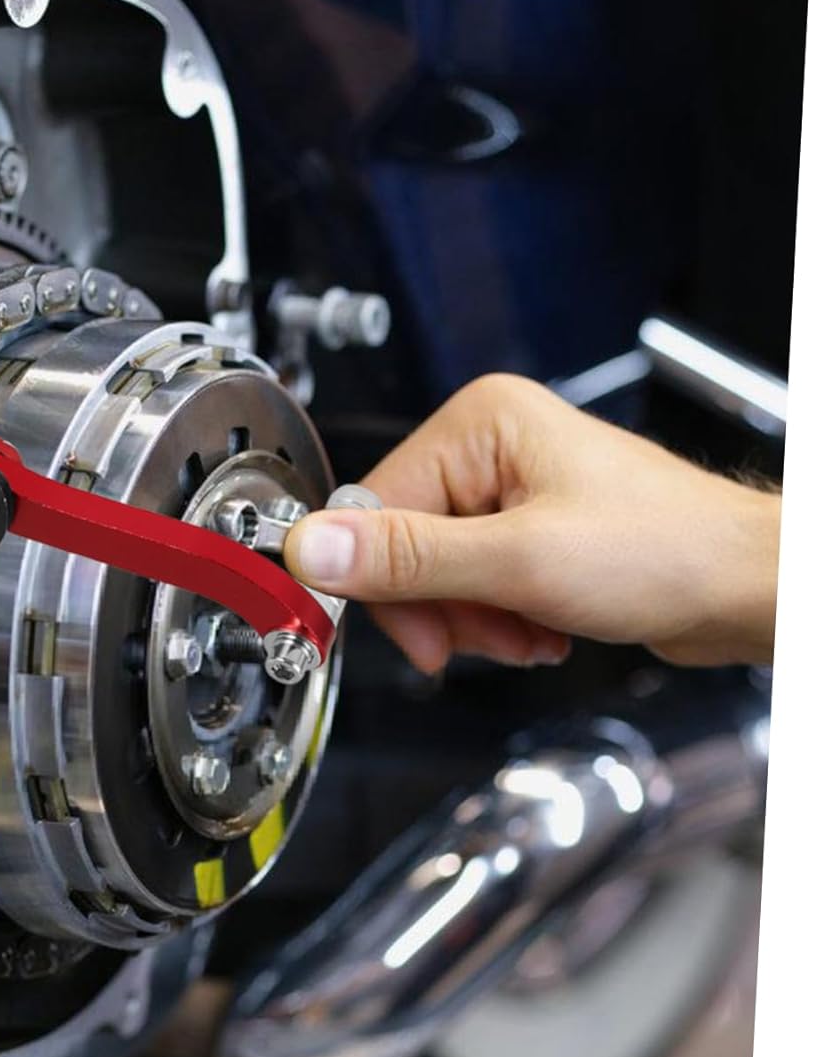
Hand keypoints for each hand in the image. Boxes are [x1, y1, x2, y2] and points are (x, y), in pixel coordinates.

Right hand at [284, 374, 778, 673]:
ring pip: (436, 576)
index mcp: (479, 425)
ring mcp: (508, 490)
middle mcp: (489, 448)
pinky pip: (471, 586)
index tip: (414, 632)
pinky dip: (499, 621)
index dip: (385, 579)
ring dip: (476, 622)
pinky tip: (539, 627)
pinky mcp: (525, 530)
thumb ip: (408, 558)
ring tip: (528, 630)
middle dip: (444, 607)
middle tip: (488, 632)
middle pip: (403, 546)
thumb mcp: (519, 561)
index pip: (375, 506)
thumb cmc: (668, 551)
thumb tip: (312, 547)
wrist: (744, 589)